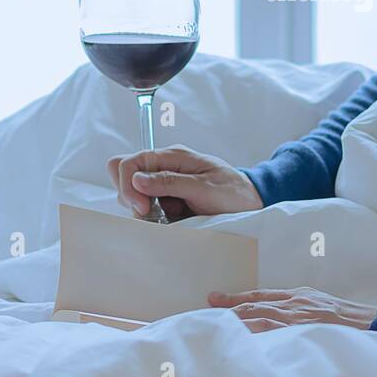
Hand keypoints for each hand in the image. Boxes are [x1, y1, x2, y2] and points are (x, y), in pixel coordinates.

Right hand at [106, 144, 261, 219]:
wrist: (251, 201)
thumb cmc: (233, 190)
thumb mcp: (204, 187)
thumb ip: (170, 182)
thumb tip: (137, 179)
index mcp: (171, 156)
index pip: (128, 163)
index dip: (127, 185)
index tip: (143, 207)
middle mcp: (164, 167)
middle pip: (124, 177)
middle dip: (131, 198)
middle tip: (152, 213)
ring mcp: (165, 184)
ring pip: (133, 196)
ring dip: (144, 211)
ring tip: (169, 217)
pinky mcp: (168, 200)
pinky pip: (148, 210)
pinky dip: (154, 218)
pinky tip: (172, 220)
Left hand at [207, 287, 376, 332]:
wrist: (373, 323)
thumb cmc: (350, 319)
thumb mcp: (321, 306)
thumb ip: (299, 309)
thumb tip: (278, 317)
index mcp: (298, 296)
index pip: (260, 296)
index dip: (236, 297)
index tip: (214, 298)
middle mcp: (295, 304)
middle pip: (254, 305)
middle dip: (229, 307)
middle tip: (204, 309)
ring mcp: (298, 319)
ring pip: (259, 318)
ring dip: (236, 320)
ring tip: (214, 325)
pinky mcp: (304, 331)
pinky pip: (274, 334)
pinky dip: (256, 335)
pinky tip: (241, 340)